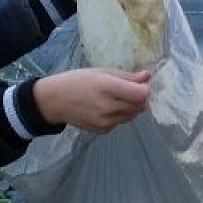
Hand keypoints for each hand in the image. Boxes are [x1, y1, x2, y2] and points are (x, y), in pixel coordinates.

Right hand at [34, 68, 150, 133]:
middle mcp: (107, 107)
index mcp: (107, 88)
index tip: (140, 84)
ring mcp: (105, 122)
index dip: (145, 89)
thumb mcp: (101, 72)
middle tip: (130, 89)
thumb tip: (147, 76)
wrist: (54, 101)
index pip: (141, 94)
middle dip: (140, 98)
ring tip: (116, 97)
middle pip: (140, 106)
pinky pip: (121, 122)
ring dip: (131, 106)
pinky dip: (120, 114)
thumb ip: (126, 76)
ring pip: (133, 115)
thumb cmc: (77, 81)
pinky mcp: (103, 130)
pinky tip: (107, 107)